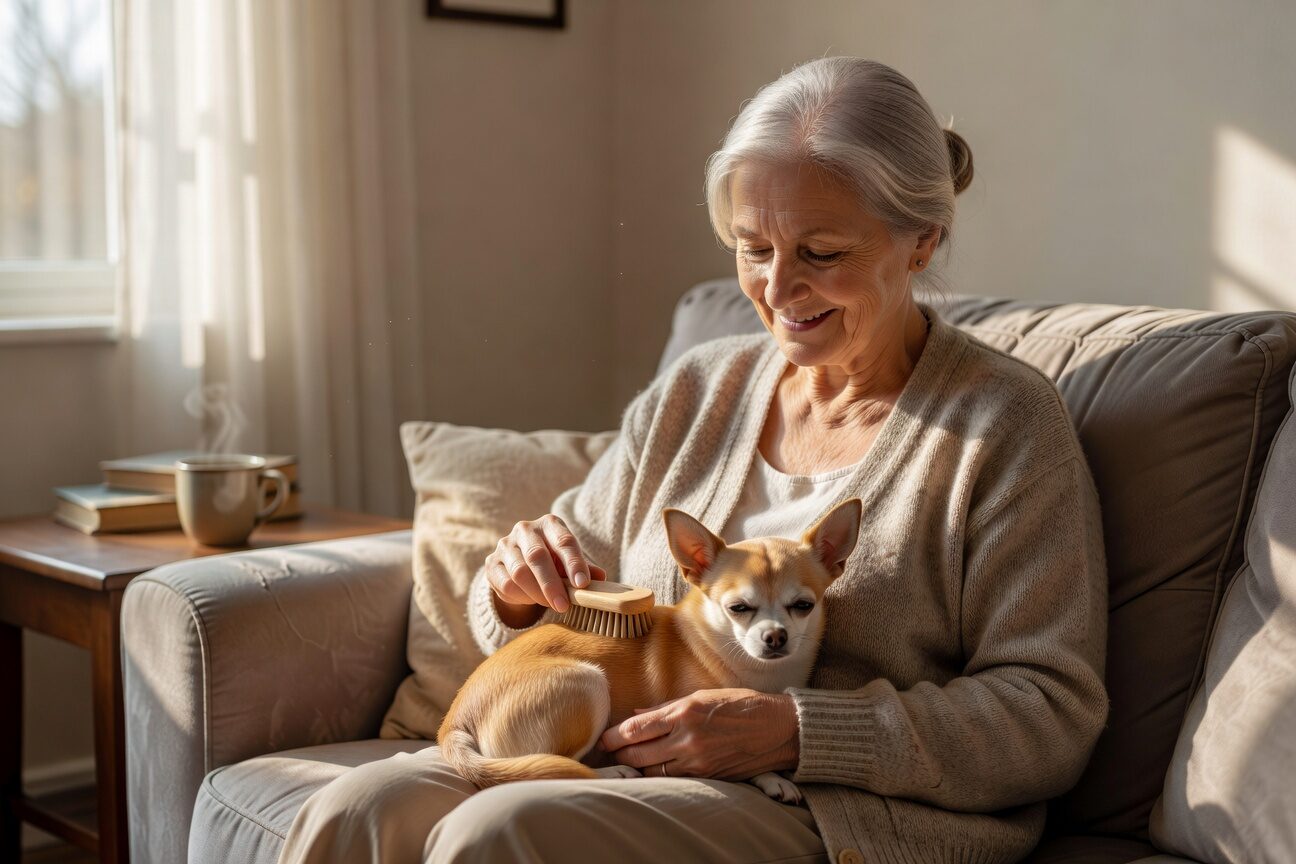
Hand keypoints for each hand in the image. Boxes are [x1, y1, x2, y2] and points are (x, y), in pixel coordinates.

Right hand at [484, 514, 606, 624]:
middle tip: (564, 605)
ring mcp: (505, 545)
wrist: (520, 566)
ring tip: (552, 605)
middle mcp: (525, 529)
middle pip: (537, 556)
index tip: (583, 584)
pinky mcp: (492, 563)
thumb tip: (601, 579)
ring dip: (537, 593)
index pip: (564, 541)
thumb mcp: (570, 564)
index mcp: (550, 524)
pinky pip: (506, 584)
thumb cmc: (553, 563)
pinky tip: (532, 600)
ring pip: (519, 572)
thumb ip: (585, 570)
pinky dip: (522, 596)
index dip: (574, 563)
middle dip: (552, 584)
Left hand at [599, 689, 799, 780]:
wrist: (777, 728)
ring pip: (652, 771)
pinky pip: (673, 779)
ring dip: (637, 767)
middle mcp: (687, 738)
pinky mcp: (707, 776)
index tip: (603, 739)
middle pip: (637, 754)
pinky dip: (659, 775)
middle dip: (619, 754)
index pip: (635, 729)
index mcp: (684, 713)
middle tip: (608, 753)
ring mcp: (697, 761)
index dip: (614, 736)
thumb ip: (666, 708)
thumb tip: (636, 715)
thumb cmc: (741, 705)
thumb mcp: (702, 696)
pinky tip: (653, 770)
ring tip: (627, 762)